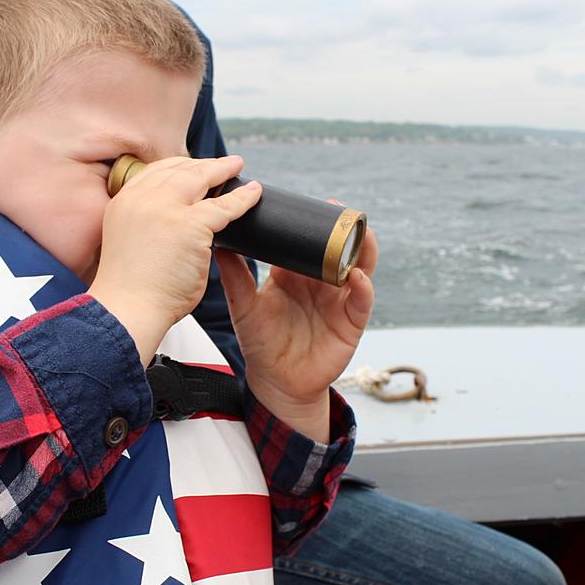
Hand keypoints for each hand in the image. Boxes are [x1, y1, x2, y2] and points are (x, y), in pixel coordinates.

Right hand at [89, 155, 261, 364]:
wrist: (127, 310)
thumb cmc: (130, 289)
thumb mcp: (130, 241)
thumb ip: (146, 225)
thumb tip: (172, 221)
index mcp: (123, 202)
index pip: (154, 172)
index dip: (178, 167)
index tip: (193, 167)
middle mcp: (141, 199)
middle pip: (178, 170)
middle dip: (203, 164)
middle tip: (224, 164)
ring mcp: (164, 209)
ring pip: (200, 179)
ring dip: (223, 170)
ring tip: (238, 167)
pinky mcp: (189, 225)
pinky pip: (224, 206)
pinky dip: (242, 198)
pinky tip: (254, 194)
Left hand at [216, 227, 377, 441]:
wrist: (275, 381)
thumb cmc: (260, 342)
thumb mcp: (244, 306)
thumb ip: (236, 277)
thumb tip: (220, 245)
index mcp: (295, 274)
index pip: (307, 241)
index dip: (312, 223)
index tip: (310, 203)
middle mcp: (320, 283)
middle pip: (338, 248)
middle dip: (343, 229)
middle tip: (338, 209)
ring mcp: (338, 300)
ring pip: (359, 267)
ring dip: (363, 249)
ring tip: (361, 234)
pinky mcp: (351, 322)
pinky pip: (362, 300)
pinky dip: (363, 287)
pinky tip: (356, 277)